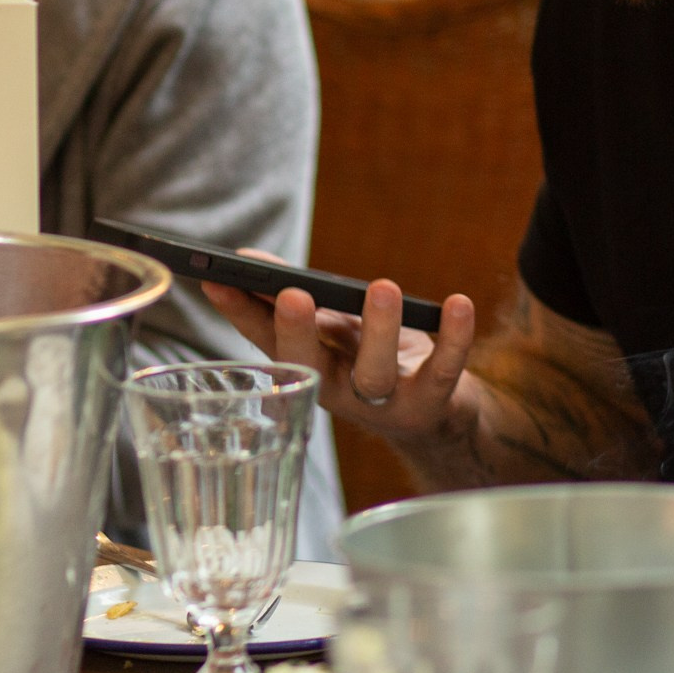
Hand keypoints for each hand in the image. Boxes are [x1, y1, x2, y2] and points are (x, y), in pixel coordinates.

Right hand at [203, 255, 479, 446]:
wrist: (434, 413)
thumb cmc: (372, 357)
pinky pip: (441, 371)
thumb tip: (248, 259)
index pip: (264, 342)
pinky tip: (458, 304)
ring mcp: (383, 403)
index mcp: (306, 368)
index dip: (239, 313)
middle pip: (309, 368)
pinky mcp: (430, 403)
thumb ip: (295, 298)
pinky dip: (453, 338)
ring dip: (379, 329)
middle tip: (292, 294)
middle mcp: (337, 391)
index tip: (215, 280)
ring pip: (375, 372)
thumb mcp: (332, 328)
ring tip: (382, 287)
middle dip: (297, 332)